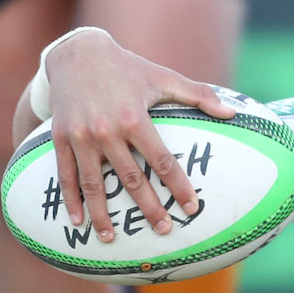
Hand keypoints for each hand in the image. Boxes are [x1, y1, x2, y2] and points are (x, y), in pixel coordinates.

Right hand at [44, 31, 235, 242]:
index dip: (178, 186)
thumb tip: (233, 113)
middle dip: (148, 207)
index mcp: (134, 118)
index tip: (191, 207)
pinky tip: (77, 221)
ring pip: (93, 184)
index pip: (162, 161)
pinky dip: (70, 200)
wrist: (77, 54)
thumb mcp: (165, 77)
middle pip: (129, 179)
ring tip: (111, 239)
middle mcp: (106, 131)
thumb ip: (201, 95)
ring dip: (102, 214)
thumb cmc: (129, 68)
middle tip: (163, 230)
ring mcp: (80, 137)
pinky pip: (65, 175)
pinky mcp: (60, 139)